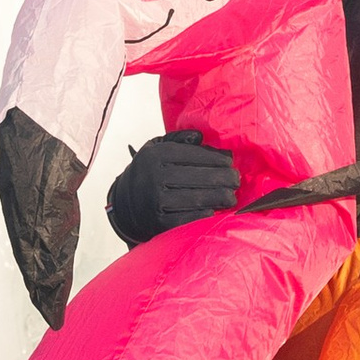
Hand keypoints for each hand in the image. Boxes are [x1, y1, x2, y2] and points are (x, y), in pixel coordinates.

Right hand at [106, 130, 239, 247]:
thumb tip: (201, 137)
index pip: (194, 156)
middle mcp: (155, 177)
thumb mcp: (156, 149)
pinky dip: (204, 215)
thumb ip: (178, 139)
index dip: (216, 159)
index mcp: (156, 156)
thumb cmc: (148, 173)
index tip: (229, 162)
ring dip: (220, 198)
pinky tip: (214, 210)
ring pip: (197, 198)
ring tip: (231, 196)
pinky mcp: (159, 223)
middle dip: (223, 178)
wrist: (124, 205)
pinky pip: (189, 218)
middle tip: (236, 180)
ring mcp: (156, 201)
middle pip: (199, 177)